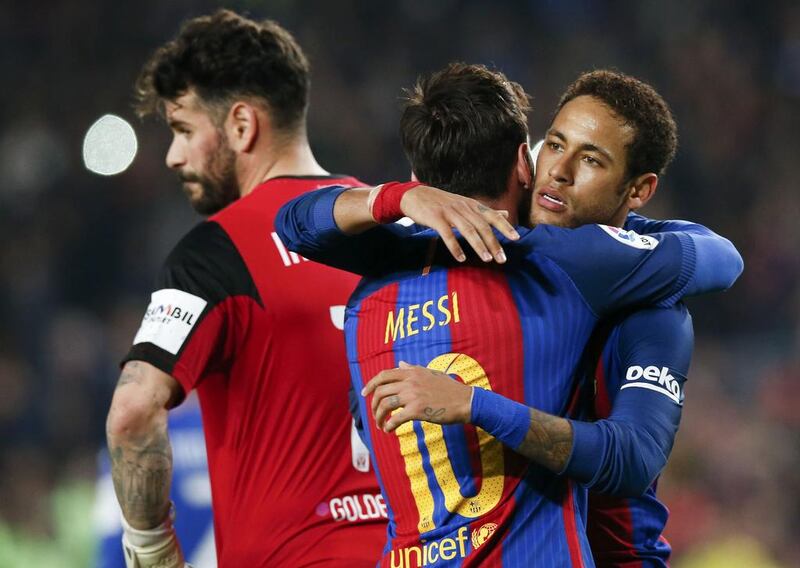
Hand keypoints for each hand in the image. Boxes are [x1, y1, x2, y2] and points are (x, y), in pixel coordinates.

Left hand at [362, 361, 472, 431]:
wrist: (465, 401)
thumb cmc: (450, 389)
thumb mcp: (431, 373)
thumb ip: (413, 369)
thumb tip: (401, 364)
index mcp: (412, 372)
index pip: (384, 375)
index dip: (370, 384)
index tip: (364, 393)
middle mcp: (410, 381)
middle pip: (380, 391)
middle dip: (373, 405)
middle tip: (375, 415)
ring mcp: (413, 395)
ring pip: (385, 405)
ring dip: (379, 417)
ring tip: (381, 425)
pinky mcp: (418, 410)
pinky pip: (395, 418)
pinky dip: (388, 426)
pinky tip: (389, 430)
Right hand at [399, 185, 519, 262]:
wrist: (416, 195)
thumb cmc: (442, 202)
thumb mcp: (465, 203)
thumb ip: (485, 211)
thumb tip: (506, 214)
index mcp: (472, 205)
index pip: (492, 215)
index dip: (505, 226)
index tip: (516, 238)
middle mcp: (463, 207)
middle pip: (482, 226)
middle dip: (493, 243)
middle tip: (502, 259)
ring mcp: (449, 212)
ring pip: (468, 230)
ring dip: (478, 245)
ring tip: (486, 259)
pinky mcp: (435, 218)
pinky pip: (447, 234)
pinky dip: (455, 247)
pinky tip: (461, 258)